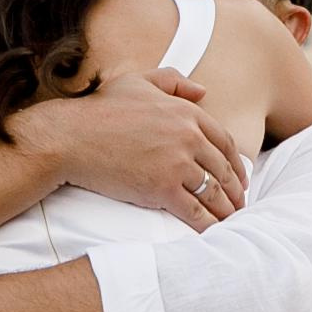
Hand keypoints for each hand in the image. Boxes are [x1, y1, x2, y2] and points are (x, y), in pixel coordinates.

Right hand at [34, 68, 246, 227]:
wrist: (71, 137)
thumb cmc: (100, 108)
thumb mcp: (138, 82)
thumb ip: (172, 80)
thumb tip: (203, 91)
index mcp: (186, 112)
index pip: (224, 141)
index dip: (236, 163)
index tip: (240, 177)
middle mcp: (188, 137)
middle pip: (223, 170)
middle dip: (236, 190)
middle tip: (240, 204)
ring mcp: (177, 164)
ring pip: (214, 192)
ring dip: (226, 210)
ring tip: (230, 221)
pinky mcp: (162, 189)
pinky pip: (195, 211)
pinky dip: (208, 224)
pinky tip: (213, 231)